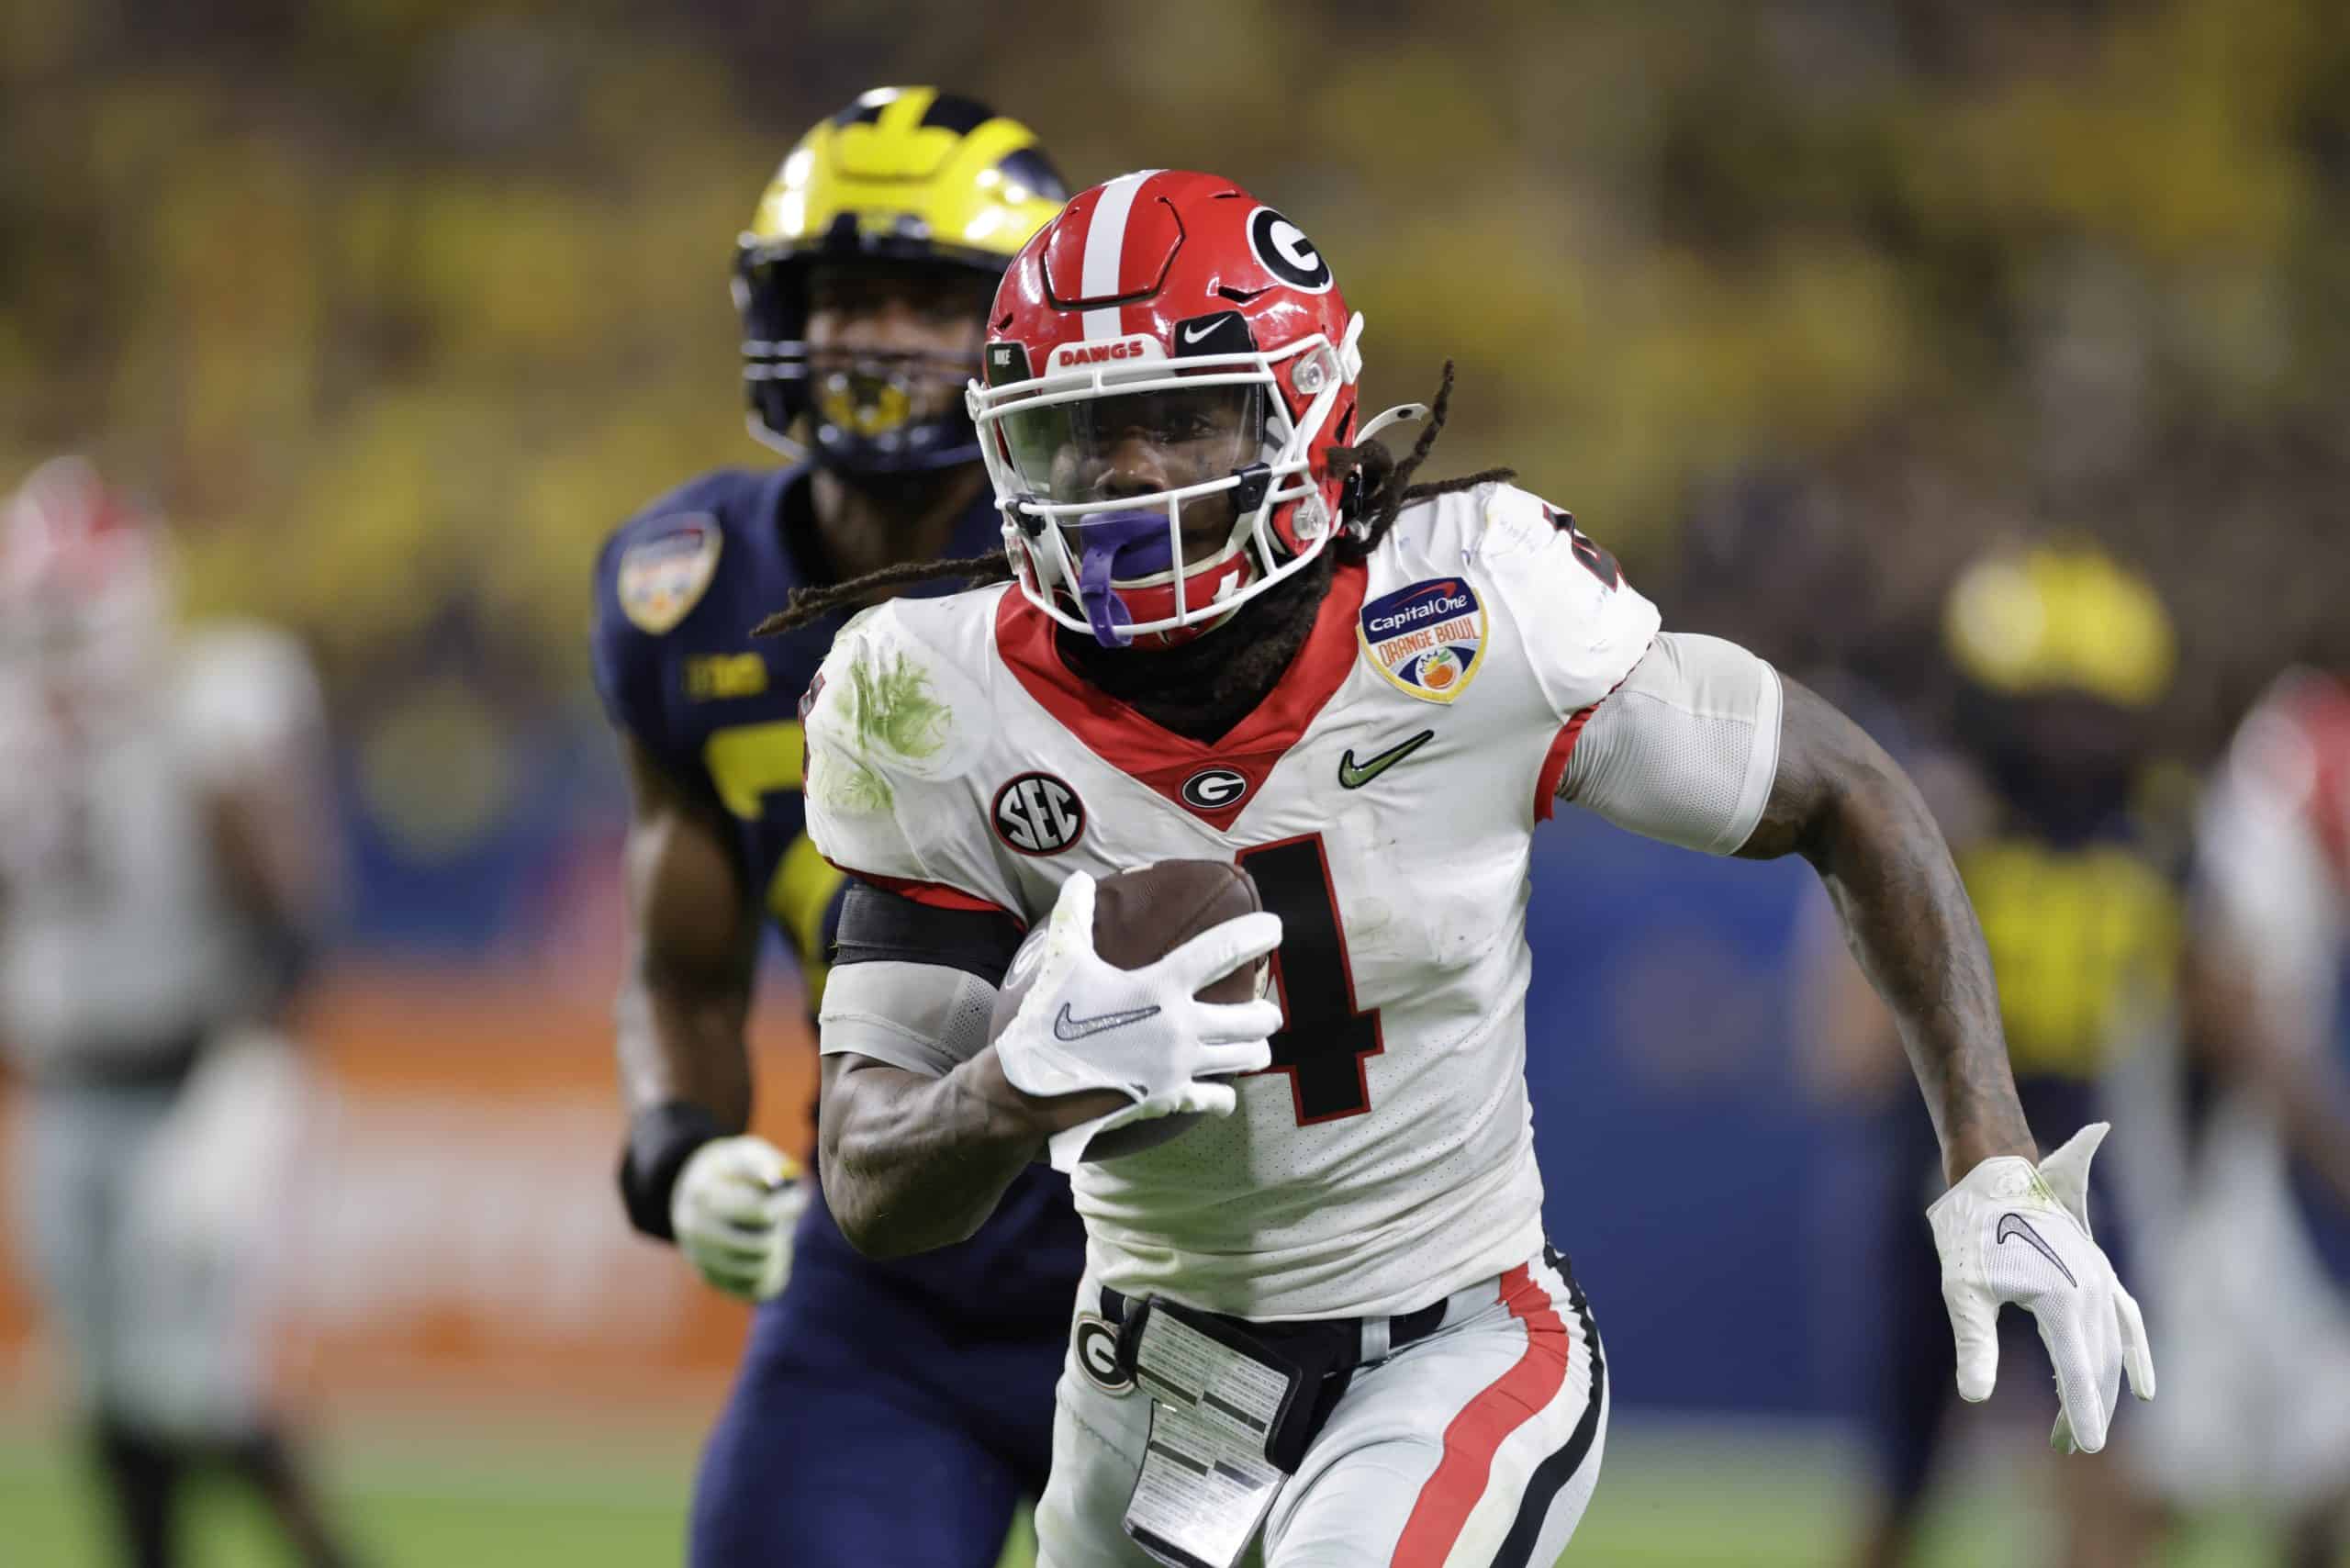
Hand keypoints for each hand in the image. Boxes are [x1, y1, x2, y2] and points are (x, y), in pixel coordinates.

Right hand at [671, 1135, 806, 1300]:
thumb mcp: (743, 1154)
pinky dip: (772, 1276)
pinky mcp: (711, 1279)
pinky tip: (776, 1254)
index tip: (801, 1194)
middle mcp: (696, 1233)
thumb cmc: (730, 1169)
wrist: (692, 1193)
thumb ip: (762, 1163)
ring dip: (780, 1253)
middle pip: (760, 1245)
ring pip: (758, 1271)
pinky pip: (752, 1290)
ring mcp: (701, 1259)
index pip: (760, 1212)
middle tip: (789, 1217)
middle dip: (784, 1230)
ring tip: (781, 1234)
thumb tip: (777, 1181)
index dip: (790, 1205)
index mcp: (703, 1197)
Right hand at [994, 871, 1283, 1171]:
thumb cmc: (1051, 1018)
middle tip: (1266, 1009)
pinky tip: (1221, 1093)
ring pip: (1246, 1058)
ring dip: (1256, 1049)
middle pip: (1253, 1018)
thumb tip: (1077, 878)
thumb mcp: (1062, 961)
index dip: (1255, 935)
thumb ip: (1075, 916)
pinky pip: (1216, 1099)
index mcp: (1161, 986)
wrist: (1034, 1087)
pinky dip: (1222, 1096)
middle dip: (1266, 1013)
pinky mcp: (1171, 1099)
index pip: (1222, 951)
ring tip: (1257, 1044)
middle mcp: (1181, 1027)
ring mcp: (1179, 1066)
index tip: (1276, 928)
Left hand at [1927, 1123, 2155, 1452]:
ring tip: (2076, 1427)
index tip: (2085, 1447)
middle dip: (2086, 1406)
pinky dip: (2134, 1354)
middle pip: (2098, 1364)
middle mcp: (2091, 1291)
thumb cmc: (1969, 1234)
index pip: (2077, 1370)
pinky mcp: (2100, 1273)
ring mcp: (2100, 1280)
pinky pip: (2128, 1321)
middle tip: (2067, 1446)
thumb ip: (1974, 1345)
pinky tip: (2140, 1388)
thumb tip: (1974, 1397)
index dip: (2082, 1412)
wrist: (1993, 1179)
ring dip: (2102, 1387)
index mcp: (2061, 1299)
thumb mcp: (1962, 1291)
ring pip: (2112, 1347)